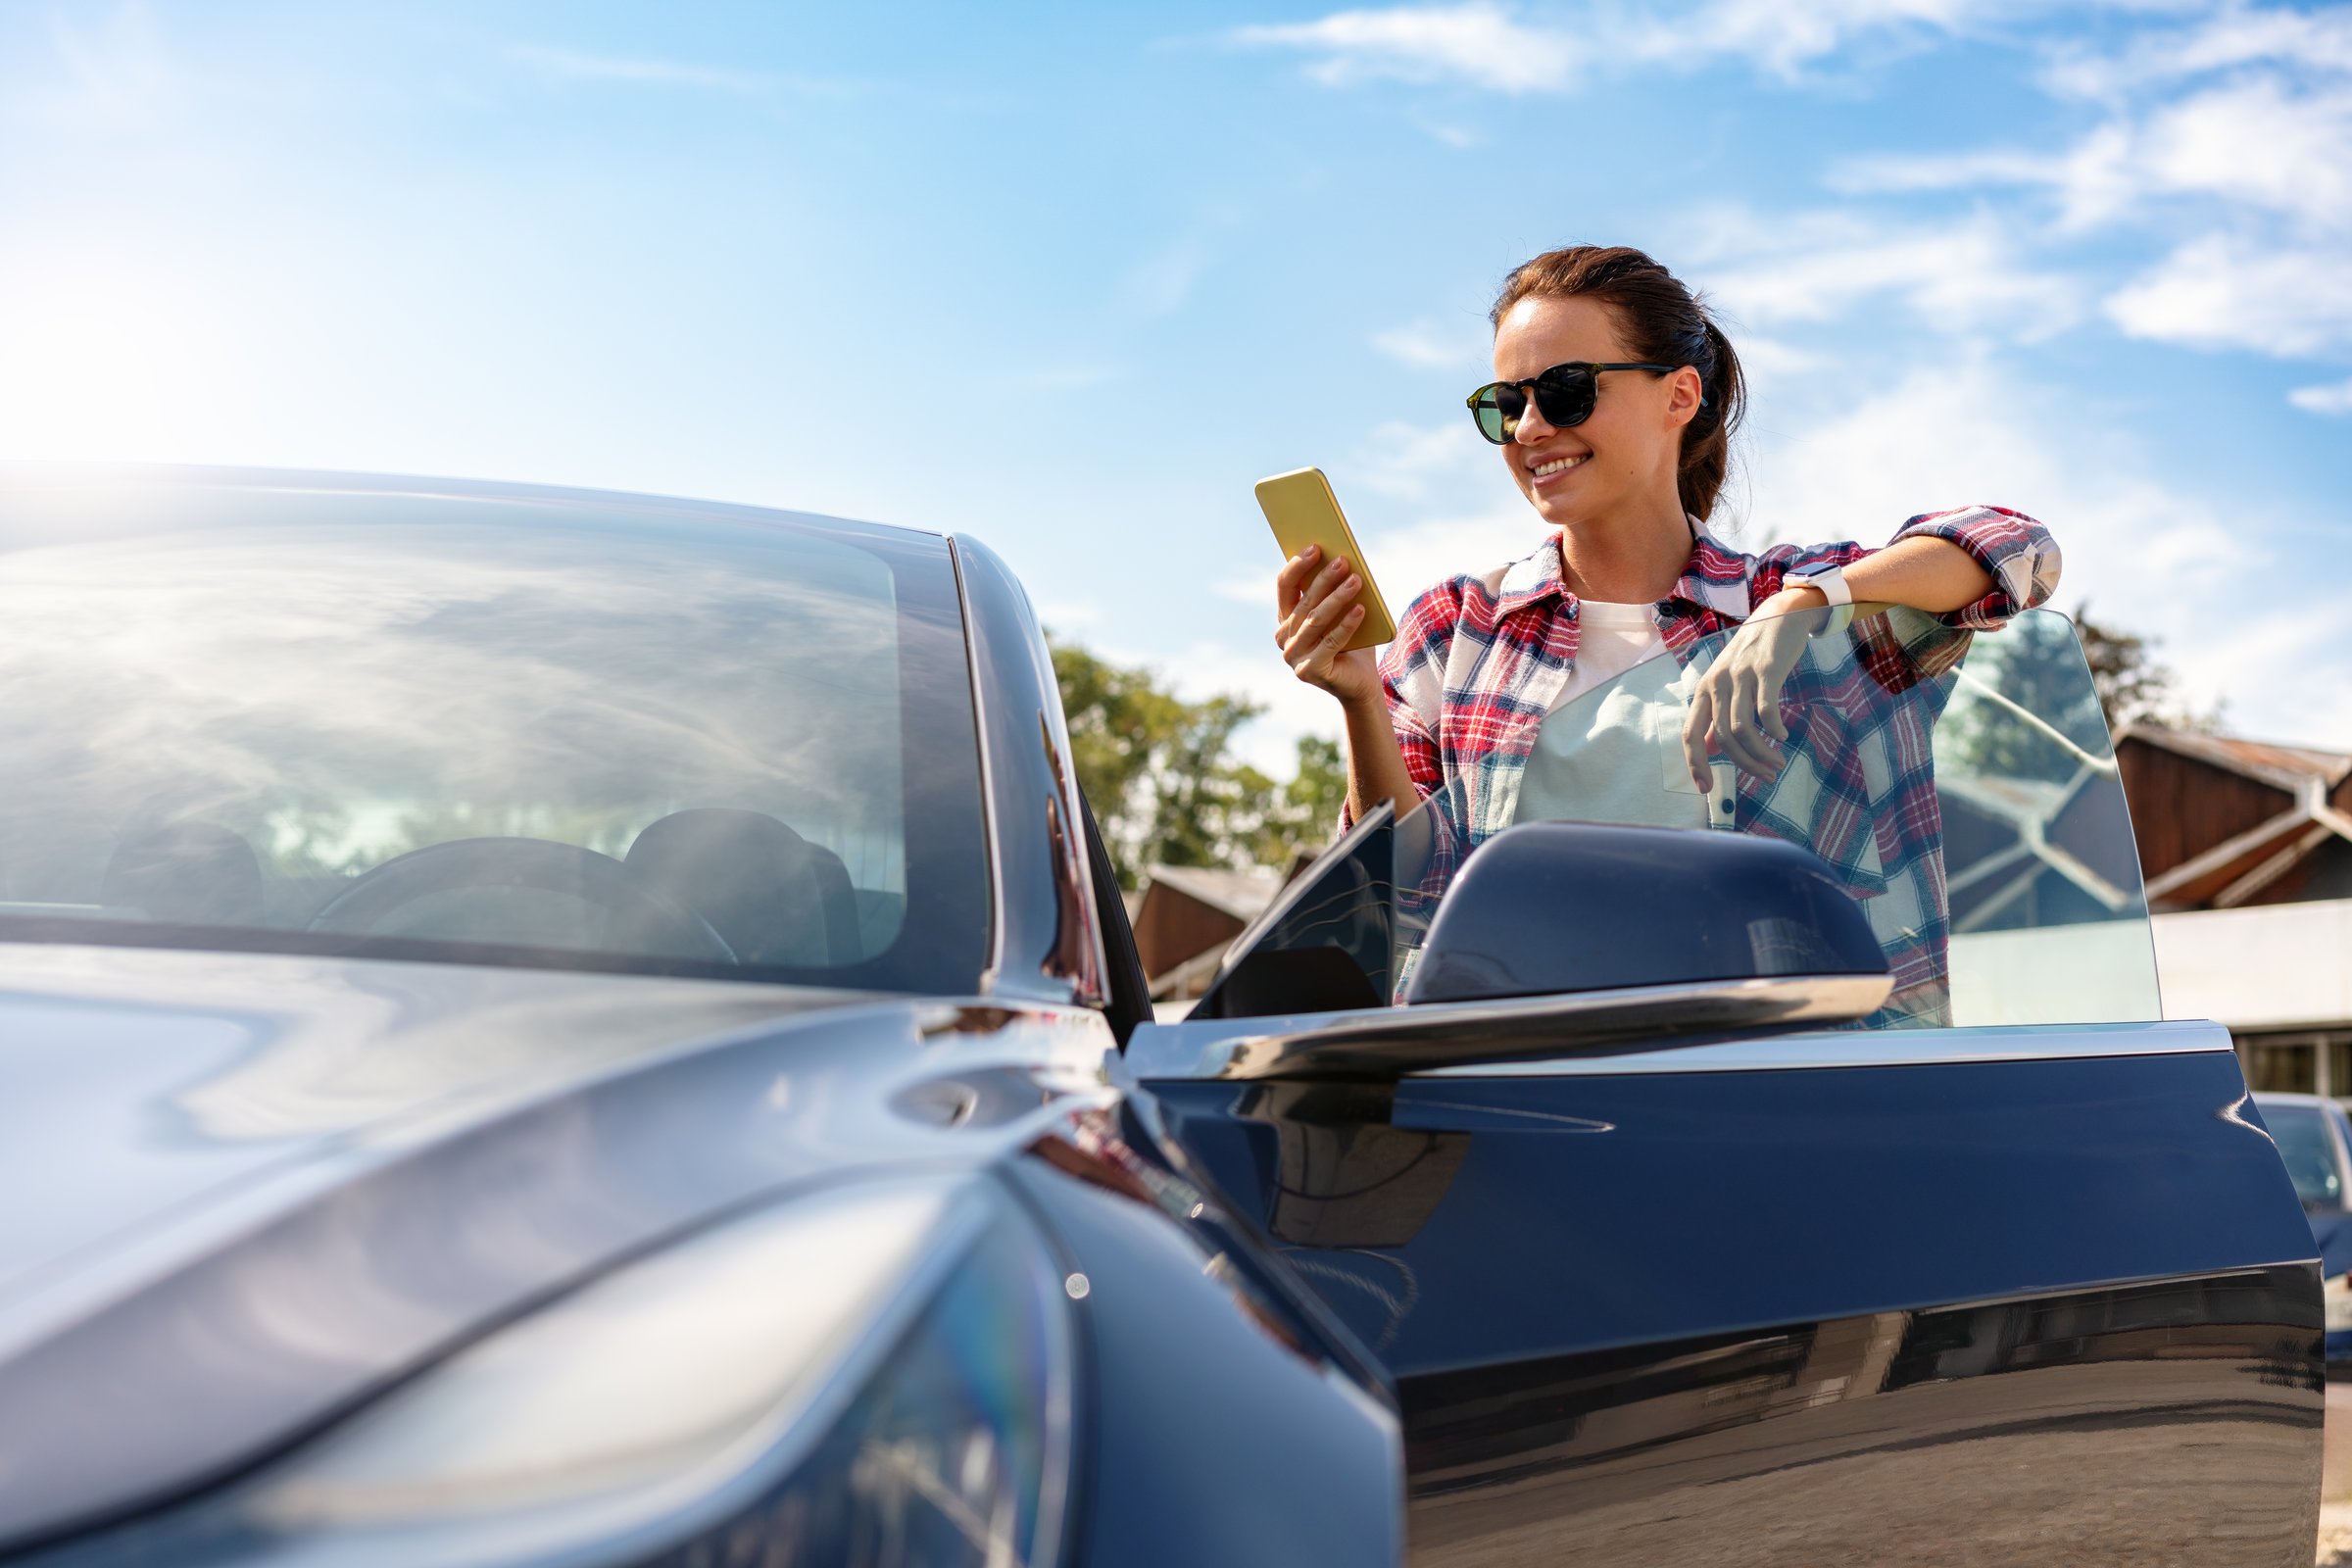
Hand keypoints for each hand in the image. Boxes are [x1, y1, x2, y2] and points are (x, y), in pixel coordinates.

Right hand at [1276, 544, 1378, 706]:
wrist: (1360, 683)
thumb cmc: (1352, 643)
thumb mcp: (1341, 613)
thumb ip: (1334, 592)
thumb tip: (1341, 559)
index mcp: (1286, 619)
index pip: (1285, 586)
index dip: (1298, 565)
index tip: (1315, 547)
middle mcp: (1284, 638)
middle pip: (1304, 602)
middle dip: (1324, 579)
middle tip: (1342, 561)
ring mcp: (1293, 656)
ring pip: (1316, 620)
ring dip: (1337, 598)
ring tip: (1356, 580)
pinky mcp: (1309, 671)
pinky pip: (1331, 641)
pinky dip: (1347, 623)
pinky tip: (1360, 608)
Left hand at [1680, 589, 1819, 784]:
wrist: (1779, 616)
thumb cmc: (1752, 656)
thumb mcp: (1727, 685)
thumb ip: (1716, 716)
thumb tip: (1709, 749)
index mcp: (1704, 690)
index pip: (1690, 734)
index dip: (1695, 764)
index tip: (1706, 789)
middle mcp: (1717, 683)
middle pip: (1723, 738)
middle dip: (1744, 764)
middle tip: (1766, 775)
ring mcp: (1740, 676)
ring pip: (1743, 729)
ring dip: (1761, 753)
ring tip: (1777, 763)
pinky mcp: (1765, 670)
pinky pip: (1766, 710)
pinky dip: (1774, 730)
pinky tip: (1783, 737)